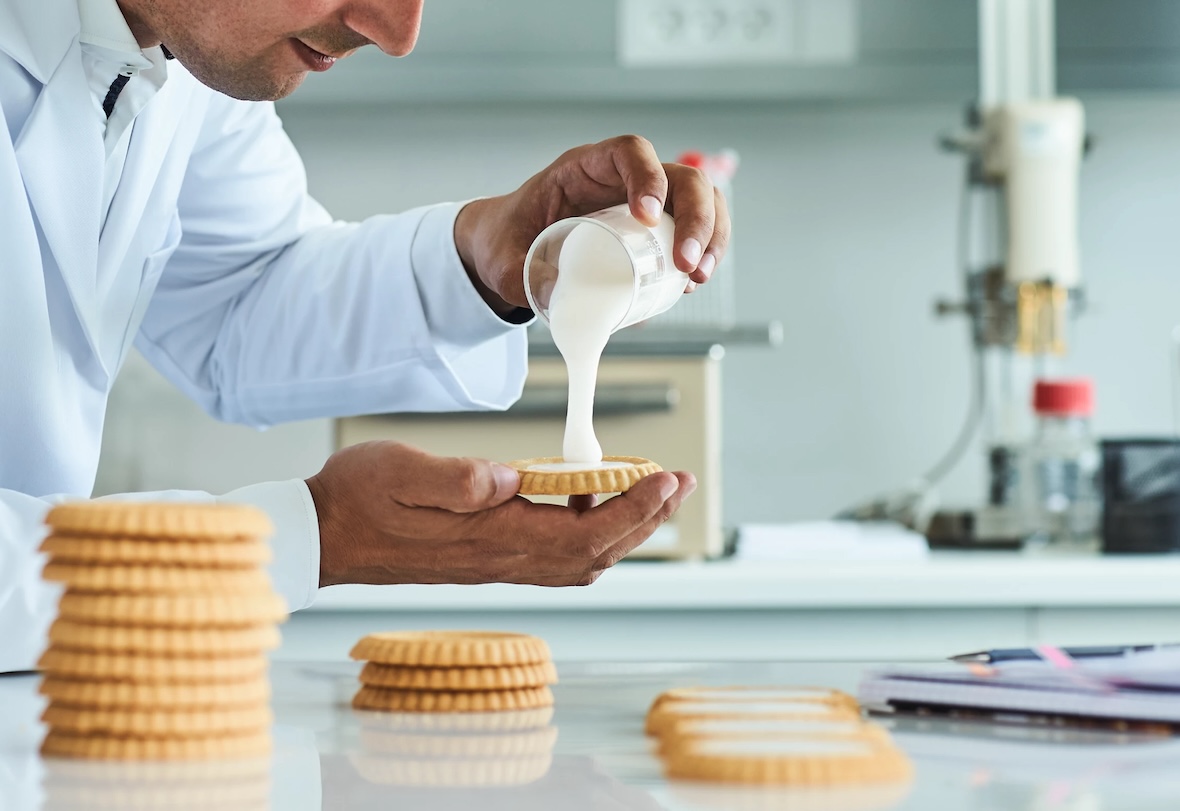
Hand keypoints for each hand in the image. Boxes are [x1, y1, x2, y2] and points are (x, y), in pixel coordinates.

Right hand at [306, 441, 695, 587]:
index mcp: (491, 535)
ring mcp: (498, 563)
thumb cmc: (358, 498)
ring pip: (582, 557)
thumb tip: (508, 478)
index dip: (631, 509)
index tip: (664, 480)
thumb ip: (457, 478)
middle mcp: (503, 558)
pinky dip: (591, 534)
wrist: (325, 537)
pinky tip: (591, 503)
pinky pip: (557, 557)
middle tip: (680, 484)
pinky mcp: (489, 558)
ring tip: (652, 492)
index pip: (583, 532)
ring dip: (625, 528)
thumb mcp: (400, 471)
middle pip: (597, 550)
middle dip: (646, 519)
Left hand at [454, 135, 730, 312]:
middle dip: (695, 218)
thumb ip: (522, 273)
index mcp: (584, 168)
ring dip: (711, 236)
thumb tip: (557, 293)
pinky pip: (694, 230)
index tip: (647, 218)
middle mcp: (622, 179)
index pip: (630, 152)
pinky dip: (705, 252)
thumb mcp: (503, 259)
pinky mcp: (655, 232)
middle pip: (681, 177)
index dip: (648, 177)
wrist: (506, 251)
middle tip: (686, 265)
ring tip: (698, 277)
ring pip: (700, 201)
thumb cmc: (505, 242)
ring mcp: (645, 203)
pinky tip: (692, 282)